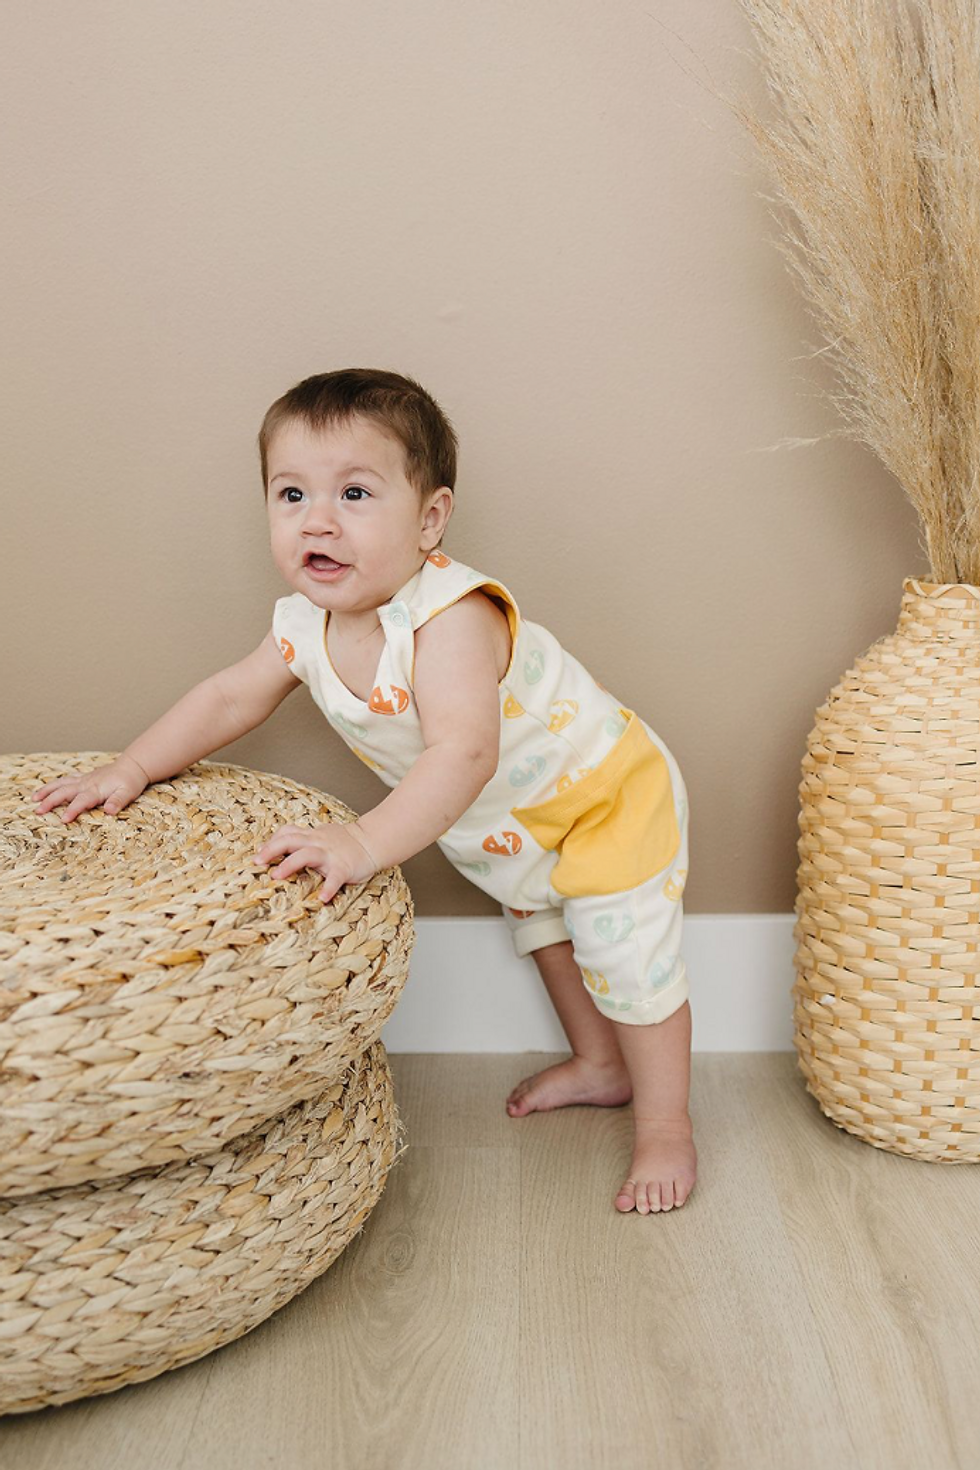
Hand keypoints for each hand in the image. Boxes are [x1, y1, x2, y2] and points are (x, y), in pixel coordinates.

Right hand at [32, 754, 150, 822]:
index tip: (62, 820)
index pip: (81, 801)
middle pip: (65, 792)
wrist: (133, 766)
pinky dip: (55, 784)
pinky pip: (66, 780)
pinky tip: (48, 788)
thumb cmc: (131, 782)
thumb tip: (110, 811)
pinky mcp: (84, 778)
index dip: (72, 810)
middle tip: (37, 811)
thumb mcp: (128, 793)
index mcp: (96, 789)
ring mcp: (84, 780)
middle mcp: (87, 783)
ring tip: (33, 798)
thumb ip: (118, 802)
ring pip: (61, 783)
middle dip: (50, 801)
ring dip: (47, 790)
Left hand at [253, 821, 377, 903]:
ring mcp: (330, 854)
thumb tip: (279, 847)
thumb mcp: (321, 835)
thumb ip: (303, 840)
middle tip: (257, 862)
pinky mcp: (343, 867)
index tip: (258, 854)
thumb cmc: (344, 842)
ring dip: (289, 864)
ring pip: (306, 854)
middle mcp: (318, 842)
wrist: (372, 841)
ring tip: (276, 876)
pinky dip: (328, 888)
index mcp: (311, 836)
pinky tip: (322, 899)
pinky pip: (334, 878)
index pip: (287, 833)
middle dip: (271, 850)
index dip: (271, 842)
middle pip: (290, 840)